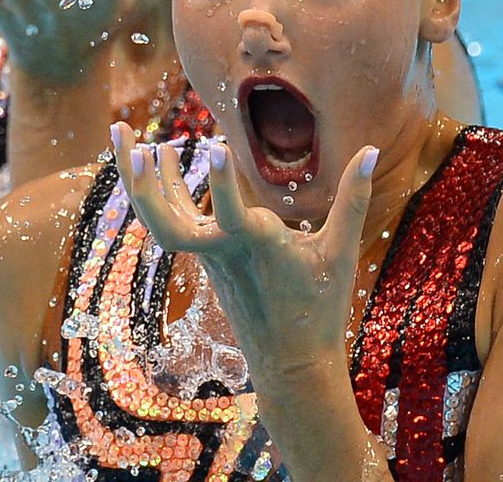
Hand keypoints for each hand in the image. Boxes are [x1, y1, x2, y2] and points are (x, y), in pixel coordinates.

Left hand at [111, 123, 378, 385]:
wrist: (292, 365)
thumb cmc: (320, 307)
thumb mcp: (341, 251)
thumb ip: (354, 198)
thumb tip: (374, 150)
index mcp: (260, 249)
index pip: (232, 216)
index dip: (220, 183)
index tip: (213, 144)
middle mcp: (224, 253)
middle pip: (165, 224)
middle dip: (142, 184)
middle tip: (128, 139)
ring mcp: (209, 258)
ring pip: (159, 222)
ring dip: (140, 182)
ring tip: (131, 138)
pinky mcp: (206, 259)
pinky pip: (173, 221)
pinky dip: (160, 191)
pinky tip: (160, 162)